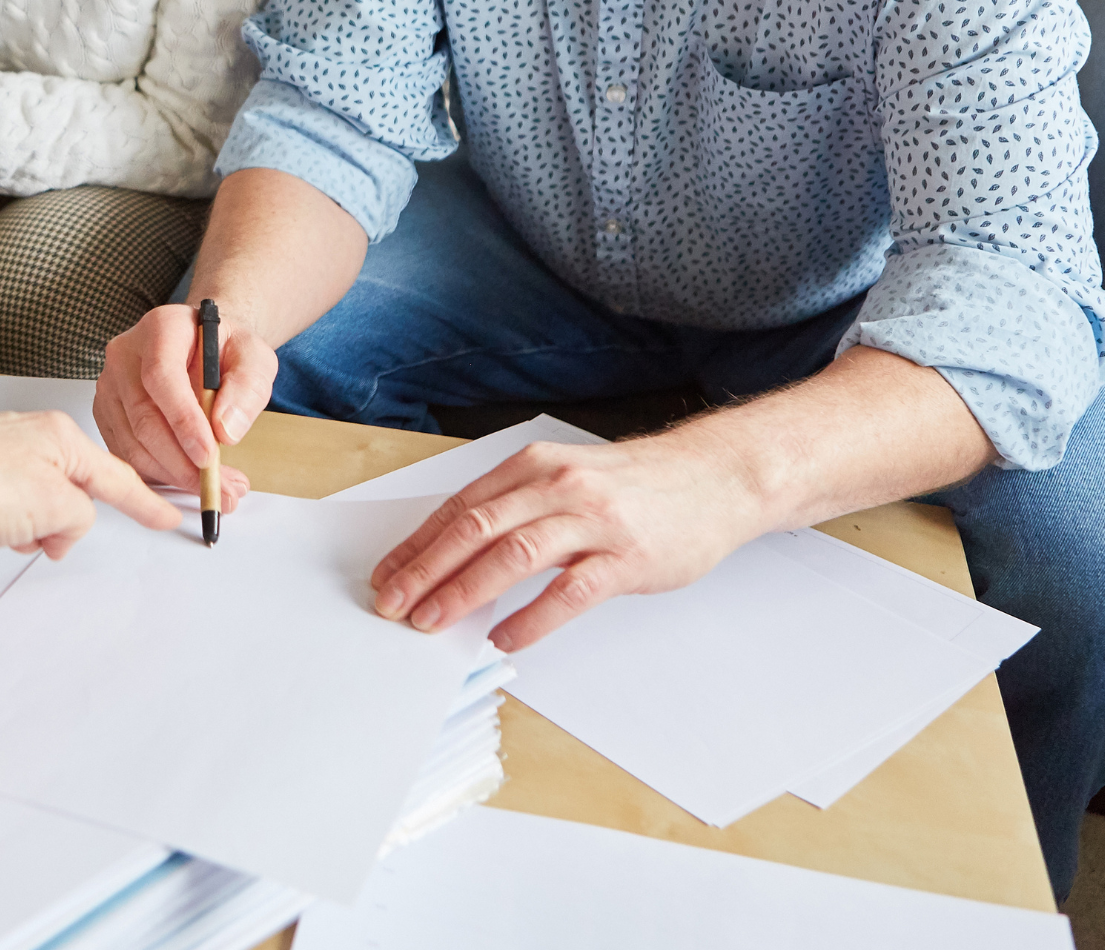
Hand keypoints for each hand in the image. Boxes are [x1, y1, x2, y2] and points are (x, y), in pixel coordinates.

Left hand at [0, 411, 181, 564]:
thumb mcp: (53, 505)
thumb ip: (79, 519)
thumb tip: (64, 529)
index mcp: (55, 436)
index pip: (114, 476)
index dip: (144, 502)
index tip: (166, 515)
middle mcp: (21, 442)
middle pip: (62, 503)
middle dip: (47, 528)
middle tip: (27, 532)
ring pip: (20, 521)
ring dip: (3, 537)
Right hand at [93, 303, 261, 510]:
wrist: (202, 347)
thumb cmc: (225, 349)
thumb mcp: (254, 358)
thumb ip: (247, 388)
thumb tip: (225, 430)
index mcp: (161, 328)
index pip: (161, 376)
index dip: (183, 421)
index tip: (209, 457)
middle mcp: (125, 354)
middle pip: (143, 417)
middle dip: (182, 462)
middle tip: (221, 488)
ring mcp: (110, 384)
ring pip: (132, 443)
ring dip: (173, 476)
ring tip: (216, 489)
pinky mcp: (106, 412)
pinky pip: (126, 454)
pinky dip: (158, 476)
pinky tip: (188, 479)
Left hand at [369, 430, 767, 650]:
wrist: (716, 478)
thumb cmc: (635, 486)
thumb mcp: (567, 478)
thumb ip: (518, 507)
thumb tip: (457, 554)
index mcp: (534, 466)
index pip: (460, 507)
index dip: (417, 544)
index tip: (387, 575)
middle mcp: (557, 487)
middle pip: (476, 528)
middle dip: (425, 570)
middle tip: (393, 605)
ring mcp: (593, 521)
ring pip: (514, 554)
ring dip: (464, 591)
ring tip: (433, 622)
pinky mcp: (627, 557)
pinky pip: (569, 591)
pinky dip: (531, 617)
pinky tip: (505, 638)